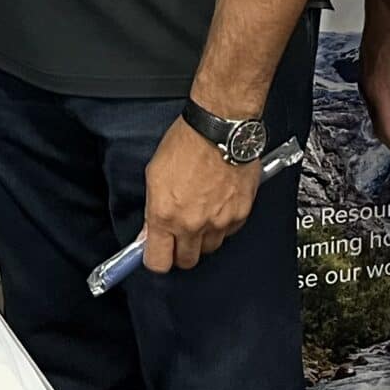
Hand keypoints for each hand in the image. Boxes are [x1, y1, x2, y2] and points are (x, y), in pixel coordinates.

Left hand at [142, 119, 258, 273]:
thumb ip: (153, 208)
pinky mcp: (240, 214)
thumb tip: (149, 231)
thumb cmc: (188, 141)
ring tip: (202, 211)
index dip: (156, 259)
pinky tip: (218, 202)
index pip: (158, 262)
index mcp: (165, 215)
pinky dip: (224, 223)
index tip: (157, 253)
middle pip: (187, 261)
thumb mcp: (155, 173)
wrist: (221, 127)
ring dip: (204, 237)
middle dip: (181, 250)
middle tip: (179, 233)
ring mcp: (219, 221)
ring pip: (210, 247)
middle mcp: (192, 224)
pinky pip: (230, 231)